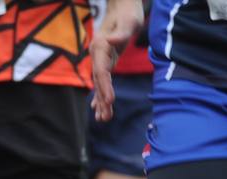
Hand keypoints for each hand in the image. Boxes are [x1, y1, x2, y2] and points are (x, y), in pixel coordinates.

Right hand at [91, 0, 144, 122]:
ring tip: (102, 119)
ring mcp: (100, 58)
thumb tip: (112, 40)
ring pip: (99, 84)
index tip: (109, 102)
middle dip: (102, 100)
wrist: (123, 6)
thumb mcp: (129, 22)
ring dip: (100, 102)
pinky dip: (100, 94)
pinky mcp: (105, 60)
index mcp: (101, 47)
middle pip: (98, 81)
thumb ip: (121, 32)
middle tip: (105, 119)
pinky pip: (102, 80)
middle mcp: (97, 54)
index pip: (102, 71)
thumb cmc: (128, 13)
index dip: (105, 87)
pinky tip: (99, 108)